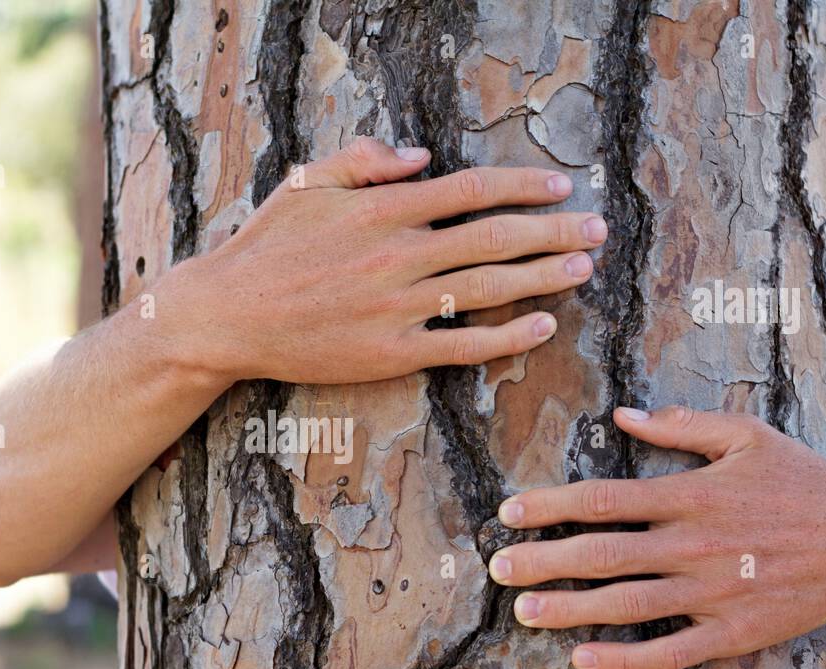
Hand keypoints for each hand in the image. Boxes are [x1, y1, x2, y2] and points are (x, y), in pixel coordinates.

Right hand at [155, 137, 605, 384]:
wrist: (227, 316)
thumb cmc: (265, 246)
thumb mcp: (306, 182)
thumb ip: (365, 160)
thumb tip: (424, 157)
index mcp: (383, 208)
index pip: (472, 190)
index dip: (524, 188)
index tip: (561, 188)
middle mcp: (400, 254)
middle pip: (496, 237)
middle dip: (556, 231)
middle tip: (598, 229)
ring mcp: (399, 307)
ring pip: (490, 287)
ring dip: (545, 276)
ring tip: (585, 268)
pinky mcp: (392, 354)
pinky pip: (463, 344)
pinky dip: (507, 335)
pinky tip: (541, 325)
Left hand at [486, 406, 825, 668]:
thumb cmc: (801, 479)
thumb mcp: (746, 434)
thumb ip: (681, 426)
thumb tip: (620, 414)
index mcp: (689, 494)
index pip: (603, 499)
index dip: (550, 506)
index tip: (508, 513)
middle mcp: (692, 544)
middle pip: (601, 555)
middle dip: (542, 562)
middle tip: (497, 570)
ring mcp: (712, 592)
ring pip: (625, 604)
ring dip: (568, 609)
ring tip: (523, 612)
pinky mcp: (733, 632)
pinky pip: (669, 651)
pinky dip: (624, 659)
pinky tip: (582, 660)